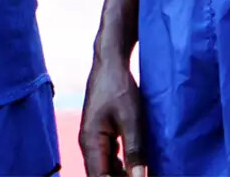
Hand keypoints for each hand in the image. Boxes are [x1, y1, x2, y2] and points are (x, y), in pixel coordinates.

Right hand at [80, 48, 146, 176]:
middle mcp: (88, 144)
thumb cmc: (119, 87)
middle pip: (100, 175)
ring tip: (140, 173)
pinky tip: (135, 167)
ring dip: (120, 175)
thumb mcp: (131, 119)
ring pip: (104, 169)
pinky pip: (108, 159)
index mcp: (90, 141)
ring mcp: (93, 140)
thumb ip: (134, 151)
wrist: (110, 63)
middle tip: (141, 176)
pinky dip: (120, 167)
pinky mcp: (101, 135)